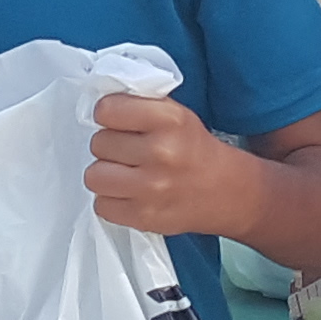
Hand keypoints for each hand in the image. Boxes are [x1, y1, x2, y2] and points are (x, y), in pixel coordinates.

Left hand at [84, 91, 272, 239]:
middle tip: (130, 151)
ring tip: (125, 173)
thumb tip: (96, 102)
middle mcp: (162, 152)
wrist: (227, 191)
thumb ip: (139, 103)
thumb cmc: (194, 149)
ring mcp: (152, 189)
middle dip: (110, 146)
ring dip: (106, 175)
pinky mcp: (145, 217)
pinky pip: (101, 206)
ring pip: (93, 176)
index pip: (107, 110)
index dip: (109, 114)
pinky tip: (131, 194)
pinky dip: (112, 201)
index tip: (118, 120)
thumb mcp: (177, 113)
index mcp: (170, 119)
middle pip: (98, 143)